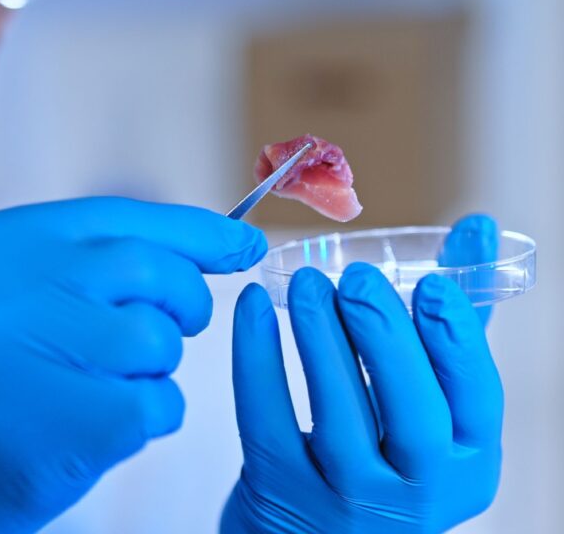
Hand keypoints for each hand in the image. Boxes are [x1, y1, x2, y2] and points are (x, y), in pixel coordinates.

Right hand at [0, 197, 265, 533]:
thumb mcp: (28, 280)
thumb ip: (111, 257)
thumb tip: (240, 243)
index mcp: (26, 239)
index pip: (137, 220)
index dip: (202, 234)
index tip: (244, 244)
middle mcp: (40, 280)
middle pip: (161, 274)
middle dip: (181, 304)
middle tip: (160, 330)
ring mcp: (55, 344)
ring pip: (159, 341)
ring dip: (148, 368)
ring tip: (94, 384)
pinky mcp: (76, 419)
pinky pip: (155, 404)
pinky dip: (142, 415)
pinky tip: (92, 423)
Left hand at [222, 224, 501, 532]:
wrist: (322, 527)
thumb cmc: (390, 446)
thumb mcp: (436, 392)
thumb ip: (456, 317)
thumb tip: (477, 227)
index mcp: (465, 459)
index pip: (475, 399)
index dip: (456, 339)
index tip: (431, 282)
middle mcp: (416, 490)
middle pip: (411, 414)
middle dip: (384, 336)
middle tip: (355, 277)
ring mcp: (347, 500)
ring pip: (338, 419)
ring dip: (321, 341)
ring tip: (307, 282)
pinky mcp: (281, 494)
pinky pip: (266, 422)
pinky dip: (256, 360)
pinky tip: (254, 308)